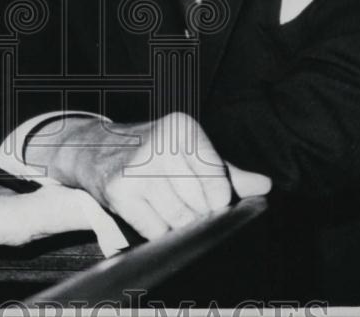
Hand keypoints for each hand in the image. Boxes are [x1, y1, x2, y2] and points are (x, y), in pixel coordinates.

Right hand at [45, 111, 267, 238]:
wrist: (95, 150)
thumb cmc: (152, 153)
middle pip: (201, 205)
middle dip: (198, 214)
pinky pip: (156, 230)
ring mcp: (137, 168)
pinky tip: (149, 212)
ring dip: (178, 224)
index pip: (218, 181)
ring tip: (166, 206)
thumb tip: (264, 186)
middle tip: (182, 202)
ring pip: (179, 220)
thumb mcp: (190, 153)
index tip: (212, 200)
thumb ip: (227, 172)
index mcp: (182, 128)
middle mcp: (160, 144)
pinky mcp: (119, 192)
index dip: (218, 199)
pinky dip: (158, 231)